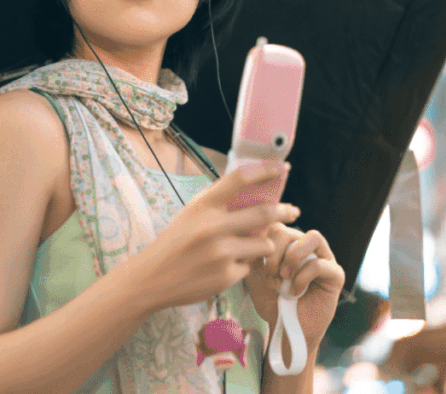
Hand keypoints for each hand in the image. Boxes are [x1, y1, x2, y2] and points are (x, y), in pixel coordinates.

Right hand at [130, 162, 301, 313]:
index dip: (266, 170)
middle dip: (284, 211)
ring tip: (252, 245)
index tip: (283, 167)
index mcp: (203, 205)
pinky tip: (226, 266)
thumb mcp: (191, 214)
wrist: (152, 278)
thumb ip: (218, 204)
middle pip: (263, 213)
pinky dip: (244, 264)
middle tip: (293, 210)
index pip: (240, 178)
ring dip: (263, 243)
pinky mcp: (227, 276)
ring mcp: (222, 253)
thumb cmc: (175, 242)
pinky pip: (250, 266)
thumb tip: (254, 192)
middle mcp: (213, 227)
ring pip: (263, 243)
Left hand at [243, 223, 344, 350]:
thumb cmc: (271, 301)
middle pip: (289, 230)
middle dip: (274, 253)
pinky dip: (302, 277)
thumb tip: (250, 236)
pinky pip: (319, 264)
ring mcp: (324, 258)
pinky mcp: (336, 274)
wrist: (286, 328)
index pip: (274, 225)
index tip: (256, 266)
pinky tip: (296, 292)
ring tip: (283, 279)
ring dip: (292, 258)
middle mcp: (306, 246)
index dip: (262, 244)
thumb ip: (252, 254)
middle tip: (270, 276)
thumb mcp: (255, 276)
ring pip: (312, 237)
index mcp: (288, 242)